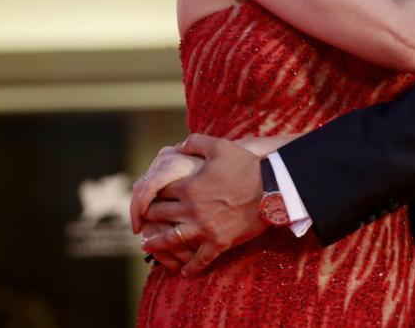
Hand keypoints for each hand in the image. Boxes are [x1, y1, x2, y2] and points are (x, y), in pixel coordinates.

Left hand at [140, 133, 265, 275]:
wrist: (272, 187)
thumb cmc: (246, 165)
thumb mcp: (219, 146)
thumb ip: (195, 142)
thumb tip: (179, 146)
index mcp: (188, 187)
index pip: (159, 192)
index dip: (150, 193)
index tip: (146, 196)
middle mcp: (191, 210)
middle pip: (160, 216)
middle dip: (149, 217)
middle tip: (142, 220)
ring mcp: (204, 228)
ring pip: (172, 240)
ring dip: (156, 244)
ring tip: (147, 247)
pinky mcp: (219, 242)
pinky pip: (201, 259)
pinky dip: (191, 267)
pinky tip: (184, 272)